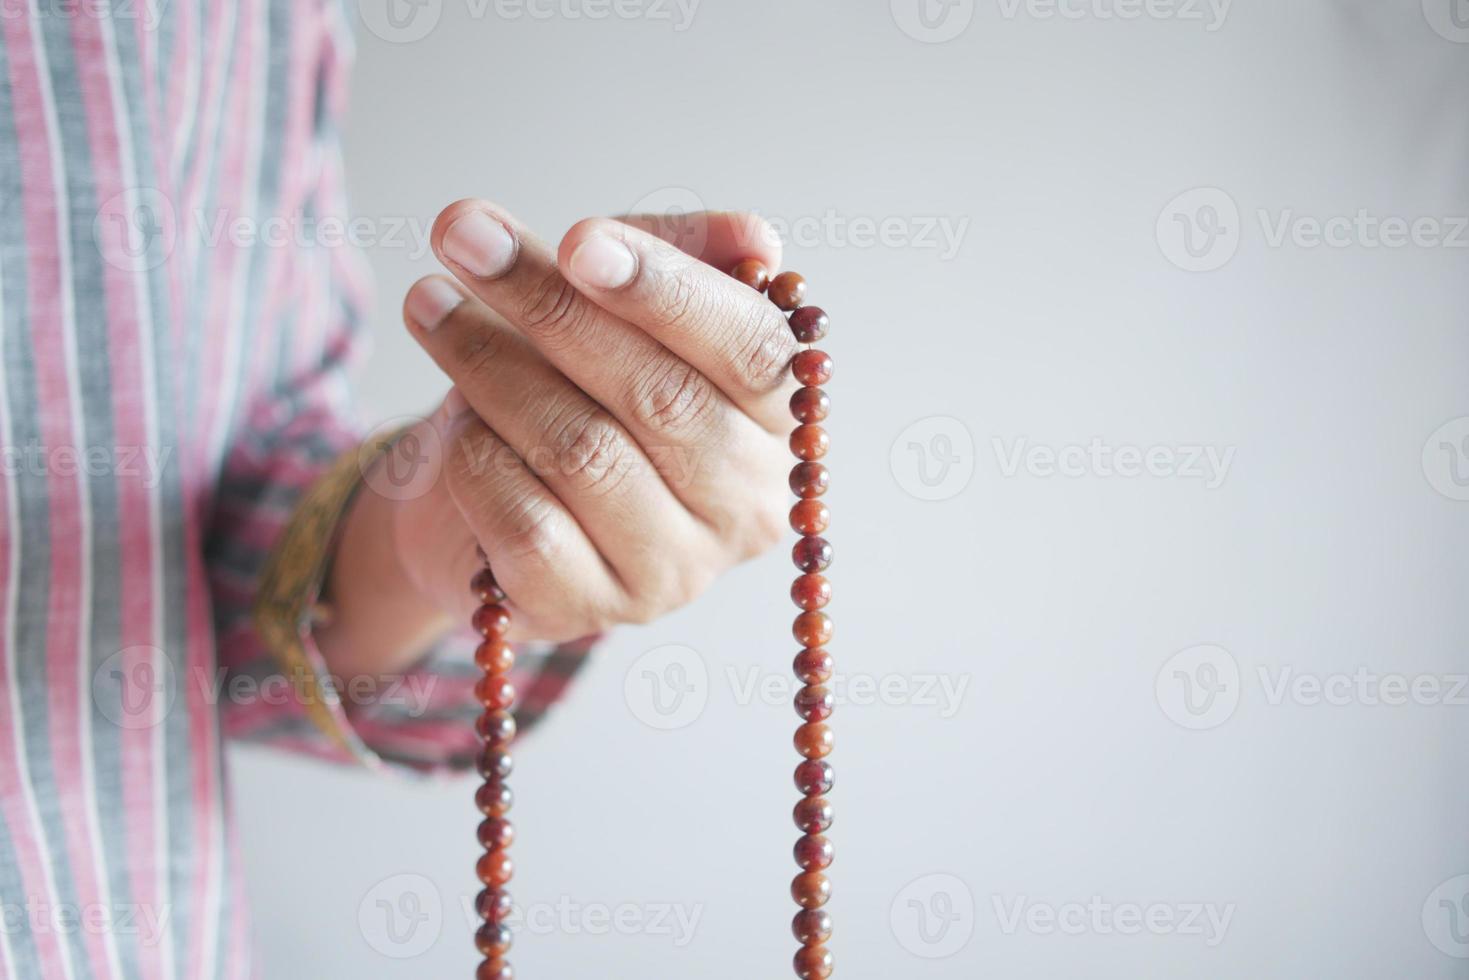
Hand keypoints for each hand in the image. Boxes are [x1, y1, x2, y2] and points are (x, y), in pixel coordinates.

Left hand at [325, 200, 798, 666]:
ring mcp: (671, 571)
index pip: (750, 351)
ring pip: (584, 453)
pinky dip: (478, 456)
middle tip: (464, 235)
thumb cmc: (568, 386)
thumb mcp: (616, 303)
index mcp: (773, 420)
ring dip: (491, 366)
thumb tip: (752, 233)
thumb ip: (678, 256)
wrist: (476, 501)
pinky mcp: (588, 611)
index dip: (667, 291)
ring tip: (430, 305)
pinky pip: (527, 522)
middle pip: (660, 398)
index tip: (578, 238)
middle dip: (552, 306)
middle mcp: (743, 506)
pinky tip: (453, 424)